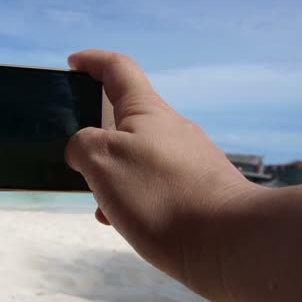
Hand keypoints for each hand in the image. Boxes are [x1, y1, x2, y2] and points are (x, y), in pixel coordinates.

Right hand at [65, 50, 260, 296]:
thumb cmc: (160, 193)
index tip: (72, 63)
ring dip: (111, 172)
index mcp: (147, 110)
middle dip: (95, 134)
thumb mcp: (101, 160)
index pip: (117, 69)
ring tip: (98, 200)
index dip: (92, 61)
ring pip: (137, 156)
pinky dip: (131, 194)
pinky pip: (154, 183)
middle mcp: (171, 128)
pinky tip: (122, 220)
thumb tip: (83, 149)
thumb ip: (81, 145)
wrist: (229, 241)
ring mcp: (188, 159)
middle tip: (76, 156)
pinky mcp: (198, 189)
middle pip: (126, 117)